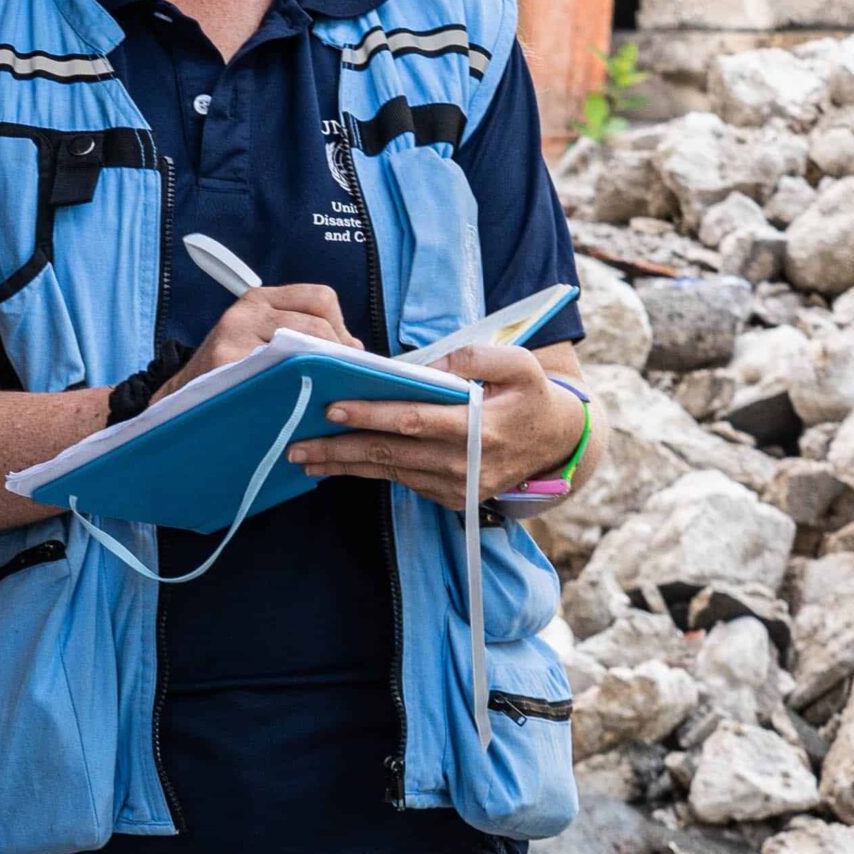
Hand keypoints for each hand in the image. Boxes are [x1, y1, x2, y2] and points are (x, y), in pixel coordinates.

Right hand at [158, 284, 358, 397]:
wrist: (182, 398)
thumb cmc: (231, 371)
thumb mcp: (261, 338)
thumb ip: (302, 332)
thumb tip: (355, 348)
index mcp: (259, 299)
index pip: (321, 297)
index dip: (341, 327)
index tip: (344, 354)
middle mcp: (246, 311)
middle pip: (318, 325)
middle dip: (338, 355)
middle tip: (338, 380)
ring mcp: (234, 337)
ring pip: (304, 349)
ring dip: (322, 373)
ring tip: (321, 392)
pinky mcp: (227, 364)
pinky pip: (280, 374)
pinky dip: (296, 389)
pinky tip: (298, 402)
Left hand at [291, 344, 580, 513]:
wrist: (557, 443)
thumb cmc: (531, 394)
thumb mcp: (521, 364)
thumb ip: (478, 356)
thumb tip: (429, 362)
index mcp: (481, 428)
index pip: (414, 420)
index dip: (372, 415)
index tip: (333, 408)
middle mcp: (464, 464)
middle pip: (391, 453)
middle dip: (340, 449)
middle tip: (296, 444)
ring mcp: (456, 486)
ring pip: (391, 472)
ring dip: (345, 466)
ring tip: (304, 457)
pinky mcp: (451, 497)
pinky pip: (403, 481)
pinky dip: (369, 472)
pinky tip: (338, 465)